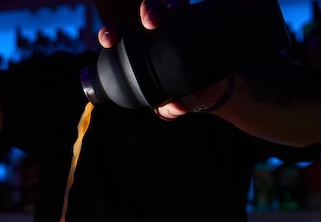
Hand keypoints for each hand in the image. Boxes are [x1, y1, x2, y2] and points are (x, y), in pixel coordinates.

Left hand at [97, 0, 229, 119]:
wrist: (211, 88)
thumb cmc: (180, 95)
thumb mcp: (171, 107)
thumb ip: (168, 111)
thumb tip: (177, 106)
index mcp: (136, 51)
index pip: (118, 37)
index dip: (109, 34)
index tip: (109, 41)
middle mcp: (152, 33)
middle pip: (139, 16)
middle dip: (137, 15)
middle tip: (148, 24)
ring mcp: (171, 24)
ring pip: (160, 5)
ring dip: (157, 7)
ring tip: (163, 16)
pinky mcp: (189, 19)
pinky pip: (182, 6)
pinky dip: (179, 4)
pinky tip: (180, 9)